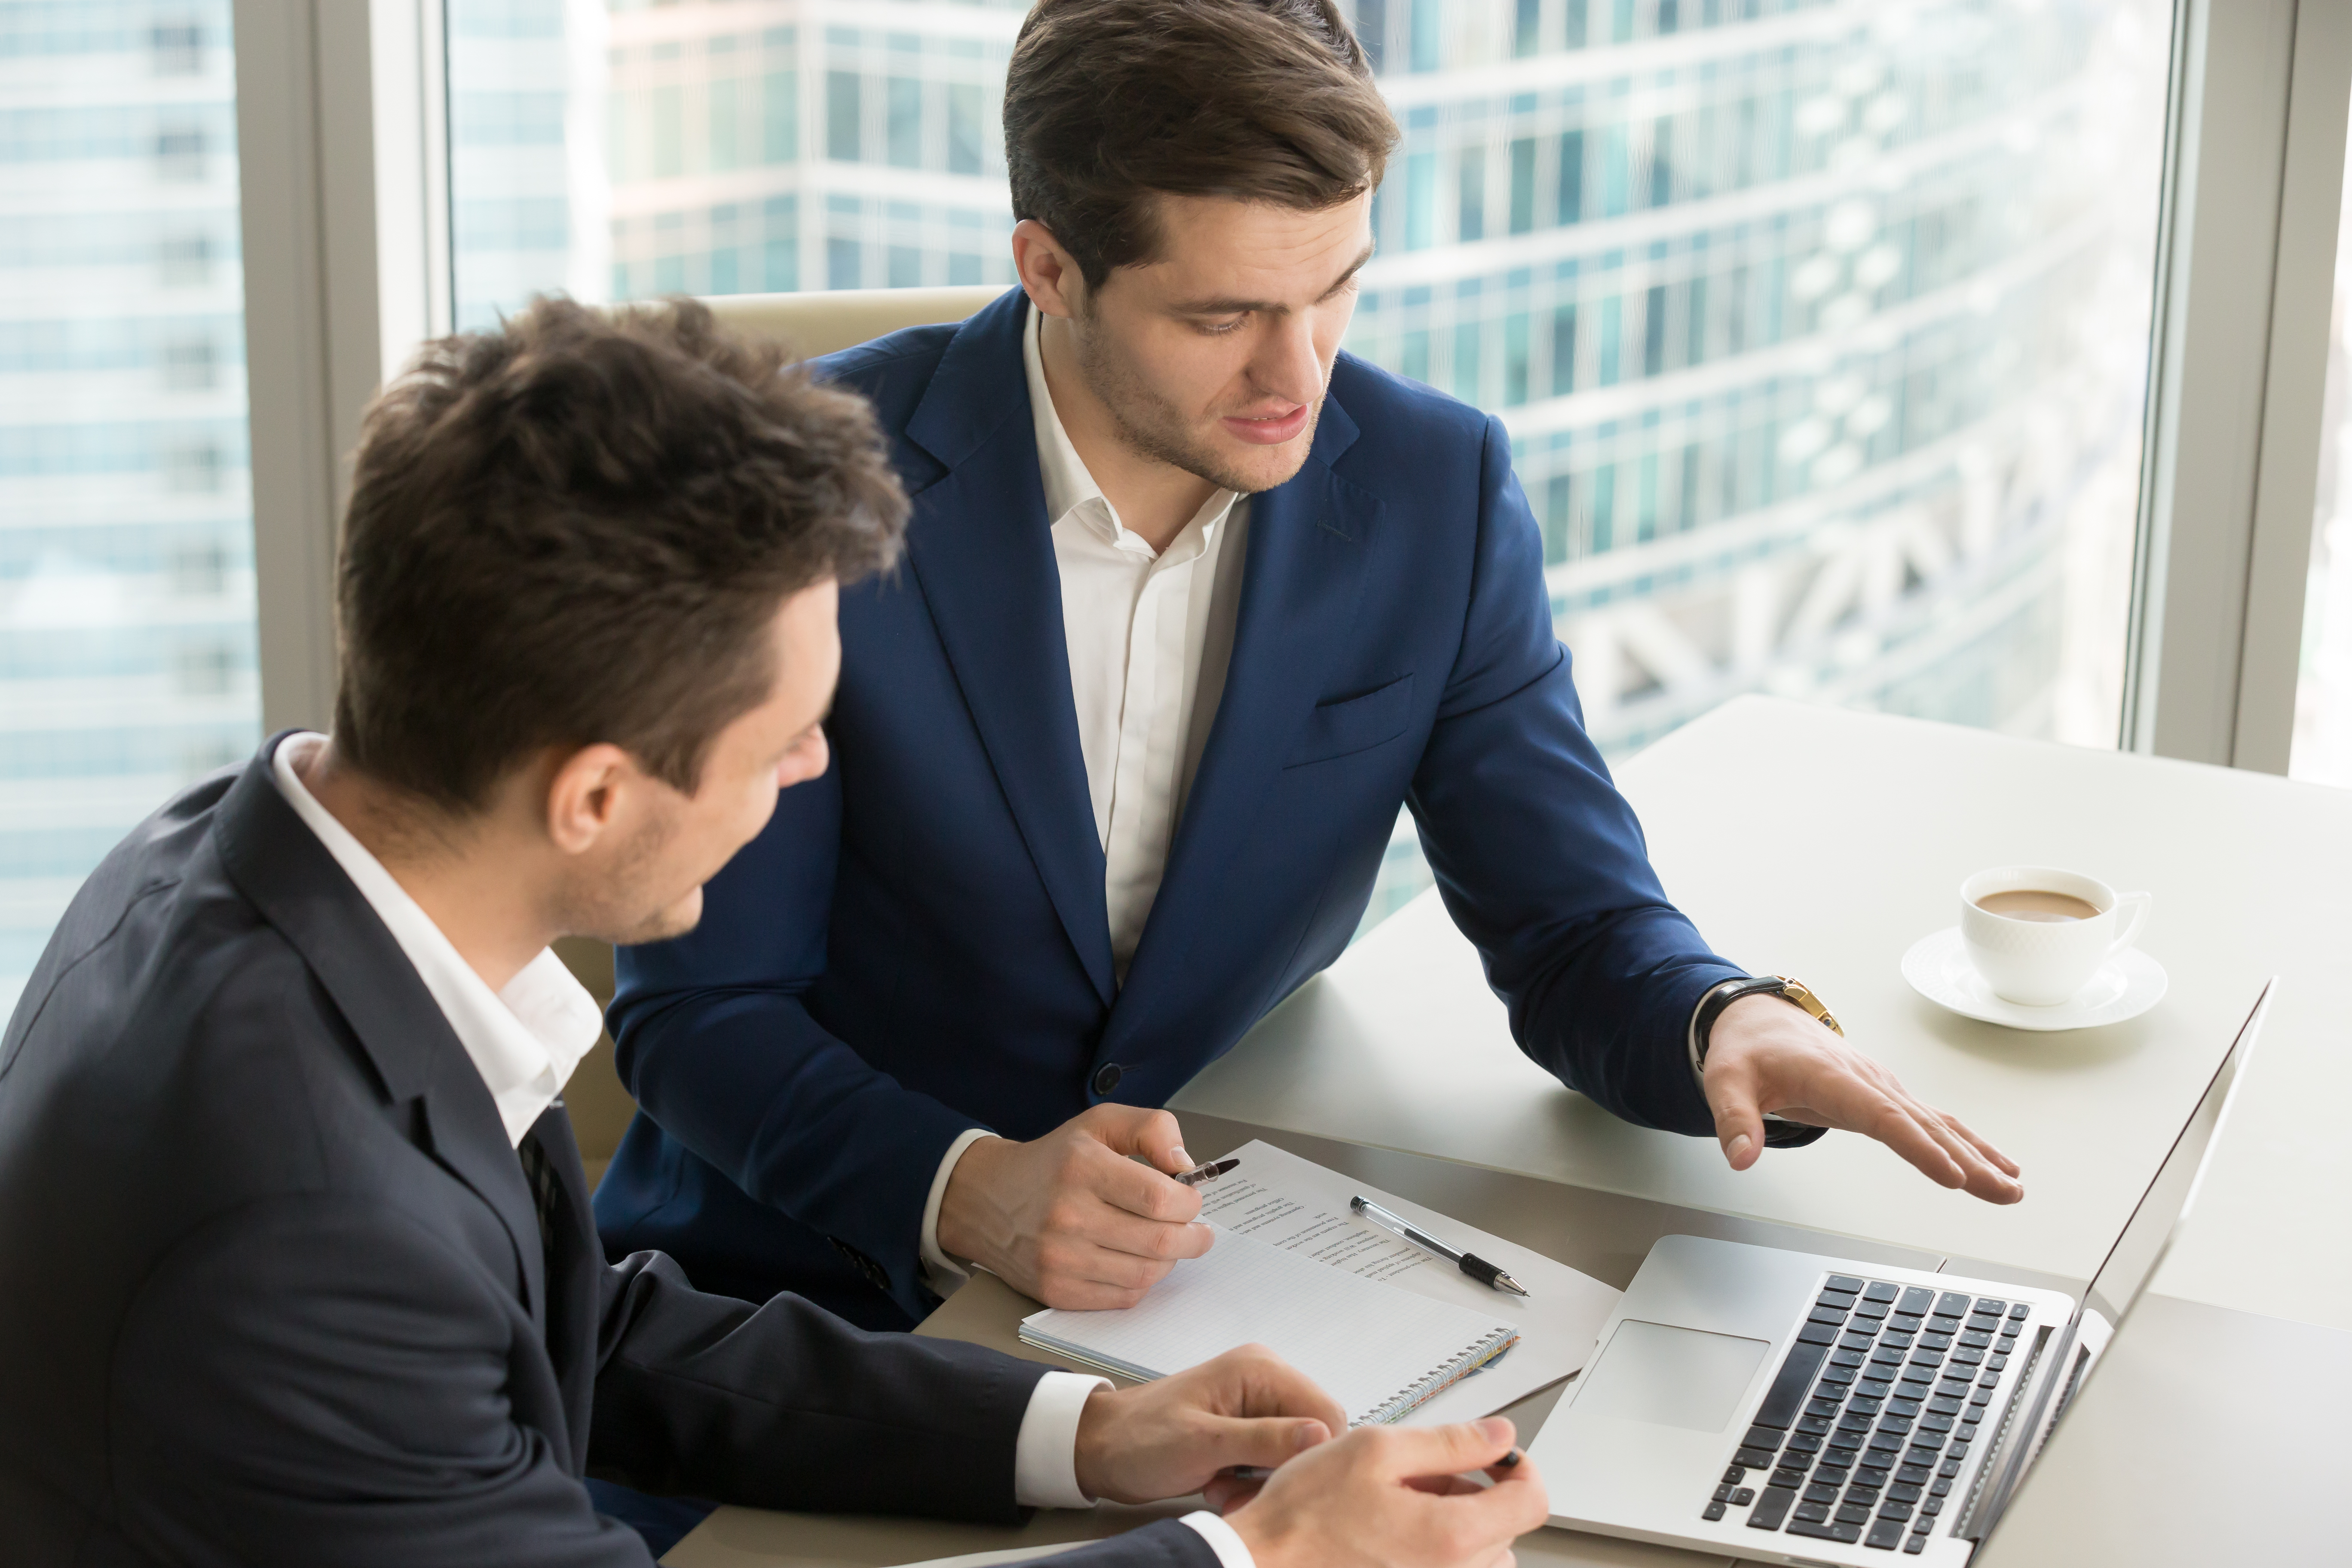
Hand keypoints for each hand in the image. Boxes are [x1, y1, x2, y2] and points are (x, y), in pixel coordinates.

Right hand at [936, 1104, 1211, 1307]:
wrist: (989, 1199)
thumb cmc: (1055, 1161)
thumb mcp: (1101, 1123)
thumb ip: (1152, 1129)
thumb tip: (1185, 1165)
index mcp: (1082, 1167)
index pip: (1160, 1199)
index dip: (1190, 1203)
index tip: (1192, 1199)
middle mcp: (1068, 1215)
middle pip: (1159, 1242)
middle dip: (1193, 1238)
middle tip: (1198, 1231)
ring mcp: (1060, 1259)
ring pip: (1145, 1275)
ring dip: (1169, 1261)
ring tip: (1168, 1244)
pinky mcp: (1056, 1291)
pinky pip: (1122, 1298)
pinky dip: (1141, 1282)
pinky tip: (1138, 1261)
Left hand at [1071, 1345, 1346, 1503]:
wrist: (1100, 1448)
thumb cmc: (1141, 1440)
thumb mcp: (1203, 1444)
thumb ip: (1264, 1439)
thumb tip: (1322, 1435)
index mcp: (1260, 1369)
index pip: (1326, 1413)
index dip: (1312, 1455)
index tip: (1277, 1483)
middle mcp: (1265, 1379)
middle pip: (1312, 1435)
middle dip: (1282, 1473)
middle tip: (1238, 1489)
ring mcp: (1256, 1403)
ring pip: (1293, 1453)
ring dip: (1263, 1482)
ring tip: (1223, 1488)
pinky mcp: (1246, 1427)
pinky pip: (1271, 1460)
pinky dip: (1251, 1481)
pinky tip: (1220, 1486)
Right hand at [1219, 1417, 1546, 1567]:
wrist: (1265, 1560)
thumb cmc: (1307, 1512)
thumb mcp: (1377, 1450)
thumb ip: (1449, 1442)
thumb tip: (1501, 1436)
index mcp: (1452, 1536)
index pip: (1532, 1500)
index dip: (1520, 1465)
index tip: (1494, 1451)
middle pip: (1507, 1525)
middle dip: (1477, 1489)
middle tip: (1425, 1470)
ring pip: (1481, 1549)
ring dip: (1458, 1518)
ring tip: (1404, 1499)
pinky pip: (1451, 1567)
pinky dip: (1437, 1543)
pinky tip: (1394, 1525)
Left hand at [1704, 994, 2023, 1202]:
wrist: (1761, 1019)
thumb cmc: (1747, 1050)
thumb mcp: (1725, 1080)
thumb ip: (1734, 1119)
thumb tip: (1739, 1158)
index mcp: (1831, 1077)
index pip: (1882, 1116)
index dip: (1919, 1146)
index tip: (1953, 1174)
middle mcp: (1867, 1080)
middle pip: (1923, 1124)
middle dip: (1968, 1160)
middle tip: (2004, 1192)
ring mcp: (1881, 1086)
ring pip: (1937, 1123)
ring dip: (1979, 1155)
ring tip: (2013, 1188)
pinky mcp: (1885, 1095)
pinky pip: (1933, 1120)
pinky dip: (1967, 1142)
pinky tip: (1998, 1166)